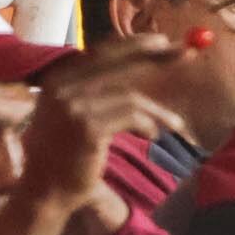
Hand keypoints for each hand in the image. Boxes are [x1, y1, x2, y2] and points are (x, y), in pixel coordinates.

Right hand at [18, 38, 186, 234]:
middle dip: (155, 55)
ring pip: (131, 95)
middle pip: (118, 61)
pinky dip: (149, 124)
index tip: (162, 42)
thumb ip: (97, 85)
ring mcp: (73, 106)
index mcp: (57, 78)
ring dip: (158, 110)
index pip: (102, 52)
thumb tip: (141, 57)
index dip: (135, 44)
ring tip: (174, 124)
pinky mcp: (88, 127)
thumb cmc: (65, 153)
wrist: (45, 192)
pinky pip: (132, 116)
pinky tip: (152, 136)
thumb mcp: (74, 111)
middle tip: (188, 52)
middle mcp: (61, 87)